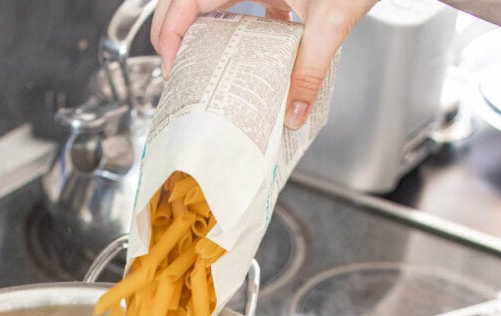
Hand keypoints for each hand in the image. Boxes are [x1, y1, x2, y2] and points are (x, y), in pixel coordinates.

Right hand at [150, 0, 377, 128]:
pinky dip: (234, 22)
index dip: (170, 33)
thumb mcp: (331, 20)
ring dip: (201, 26)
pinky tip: (246, 49)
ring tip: (199, 63)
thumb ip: (309, 69)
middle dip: (176, 31)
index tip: (169, 65)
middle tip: (175, 69)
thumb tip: (293, 111)